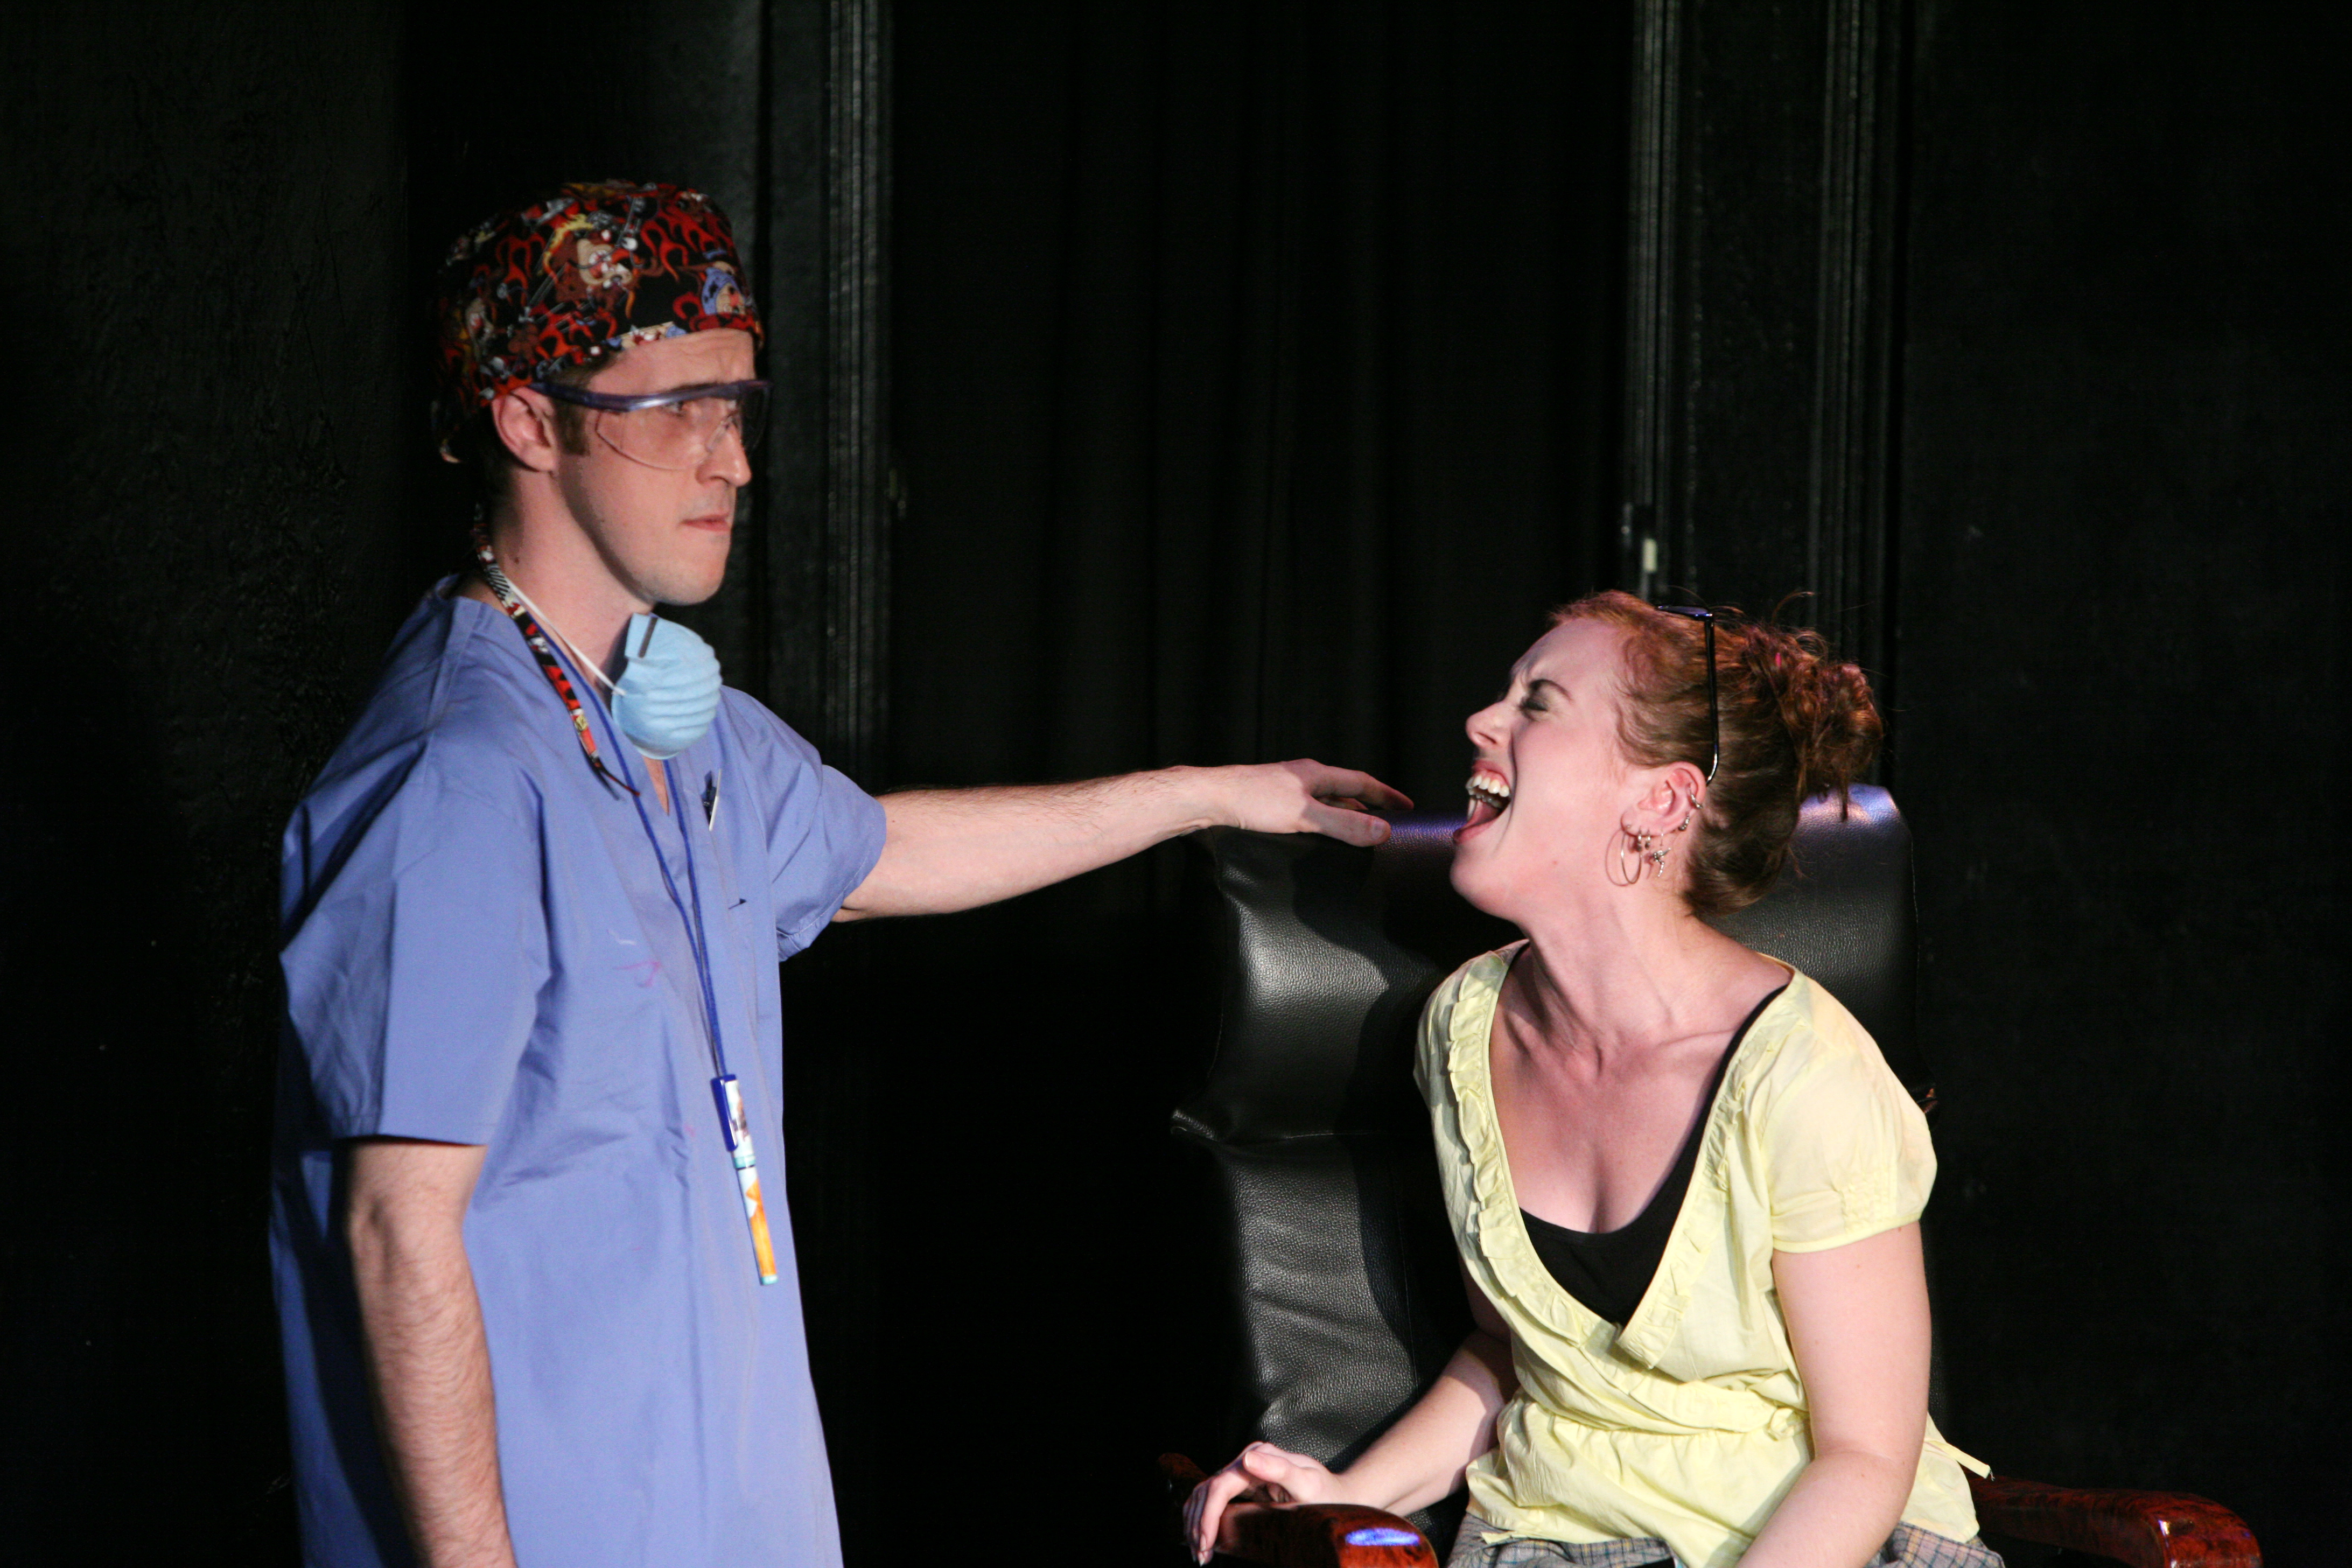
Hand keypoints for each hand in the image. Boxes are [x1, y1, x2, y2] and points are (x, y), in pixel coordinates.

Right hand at [1183, 1441, 1347, 1563]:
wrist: (1340, 1497)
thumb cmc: (1327, 1494)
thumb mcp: (1308, 1483)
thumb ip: (1280, 1469)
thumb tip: (1247, 1459)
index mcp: (1260, 1455)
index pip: (1221, 1485)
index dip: (1208, 1515)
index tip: (1206, 1542)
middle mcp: (1248, 1459)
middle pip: (1208, 1489)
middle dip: (1199, 1523)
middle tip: (1201, 1555)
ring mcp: (1244, 1471)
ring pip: (1205, 1493)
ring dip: (1196, 1522)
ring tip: (1200, 1552)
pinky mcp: (1244, 1485)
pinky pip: (1214, 1499)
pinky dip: (1203, 1517)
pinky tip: (1202, 1538)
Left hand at [1209, 760, 1413, 845]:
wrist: (1209, 797)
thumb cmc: (1253, 801)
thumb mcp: (1305, 816)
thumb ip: (1345, 824)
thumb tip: (1383, 831)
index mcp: (1316, 774)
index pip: (1362, 782)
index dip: (1387, 796)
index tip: (1407, 807)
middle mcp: (1304, 777)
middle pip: (1346, 790)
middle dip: (1369, 805)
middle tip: (1389, 821)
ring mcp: (1287, 788)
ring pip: (1326, 801)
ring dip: (1345, 814)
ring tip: (1360, 832)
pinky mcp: (1271, 802)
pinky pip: (1308, 811)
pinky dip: (1323, 821)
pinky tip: (1318, 836)